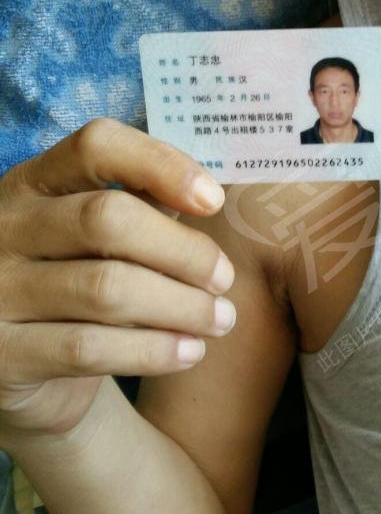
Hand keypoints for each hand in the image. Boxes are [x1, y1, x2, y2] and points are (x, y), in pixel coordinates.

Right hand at [0, 118, 237, 440]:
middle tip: (224, 279)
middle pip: (107, 218)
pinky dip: (153, 350)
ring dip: (181, 307)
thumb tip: (207, 196)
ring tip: (220, 320)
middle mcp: (4, 228)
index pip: (95, 146)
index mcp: (33, 183)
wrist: (20, 367)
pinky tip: (189, 352)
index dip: (161, 165)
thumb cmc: (77, 284)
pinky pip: (88, 348)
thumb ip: (144, 208)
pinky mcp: (1, 354)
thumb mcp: (101, 237)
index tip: (214, 201)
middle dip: (184, 251)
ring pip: (105, 288)